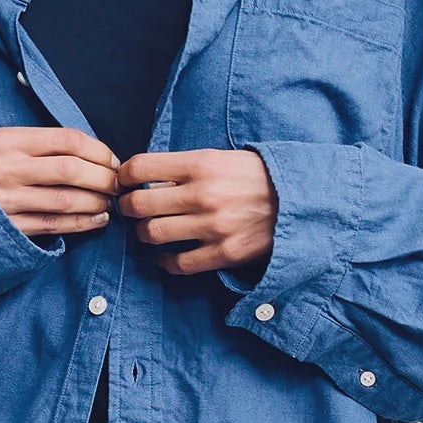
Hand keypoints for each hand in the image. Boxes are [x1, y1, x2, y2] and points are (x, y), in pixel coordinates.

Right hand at [0, 126, 119, 235]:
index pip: (67, 140)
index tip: (113, 160)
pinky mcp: (7, 227)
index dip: (98, 150)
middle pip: (71, 170)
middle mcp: (6, 169)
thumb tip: (90, 152)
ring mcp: (5, 200)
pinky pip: (53, 225)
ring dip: (96, 202)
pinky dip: (82, 223)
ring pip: (66, 200)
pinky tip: (97, 219)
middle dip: (104, 178)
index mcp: (6, 141)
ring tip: (110, 202)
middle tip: (118, 183)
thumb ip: (37, 144)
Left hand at [114, 147, 277, 277]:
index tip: (124, 182)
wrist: (299, 201)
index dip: (123, 176)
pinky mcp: (223, 253)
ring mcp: (212, 226)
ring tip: (151, 231)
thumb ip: (185, 168)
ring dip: (145, 234)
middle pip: (138, 205)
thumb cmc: (257, 177)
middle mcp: (203, 194)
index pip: (140, 167)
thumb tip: (147, 180)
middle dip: (128, 207)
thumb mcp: (221, 158)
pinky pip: (178, 263)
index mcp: (201, 164)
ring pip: (152, 234)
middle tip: (131, 209)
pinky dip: (166, 262)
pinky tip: (168, 256)